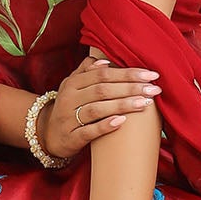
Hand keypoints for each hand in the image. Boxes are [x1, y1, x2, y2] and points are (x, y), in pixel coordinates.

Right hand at [41, 47, 160, 160]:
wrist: (47, 135)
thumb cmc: (69, 107)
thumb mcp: (72, 86)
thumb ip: (86, 71)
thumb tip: (105, 61)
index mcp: (72, 83)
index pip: (103, 74)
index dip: (127, 73)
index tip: (150, 74)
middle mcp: (69, 98)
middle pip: (102, 89)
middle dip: (130, 87)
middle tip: (153, 89)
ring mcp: (69, 118)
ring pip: (97, 109)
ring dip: (122, 105)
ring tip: (144, 103)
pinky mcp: (71, 138)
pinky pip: (89, 131)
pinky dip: (105, 126)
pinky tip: (122, 122)